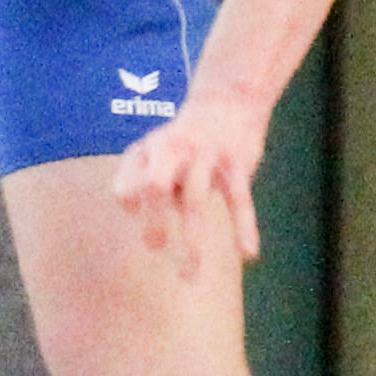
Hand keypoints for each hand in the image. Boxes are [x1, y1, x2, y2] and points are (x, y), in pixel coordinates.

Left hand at [108, 90, 270, 269]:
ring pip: (195, 201)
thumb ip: (141, 183)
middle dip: (154, 222)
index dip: (131, 206)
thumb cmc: (185, 139)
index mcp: (149, 150)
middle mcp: (174, 150)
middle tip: (156, 248)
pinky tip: (248, 254)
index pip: (127, 186)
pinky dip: (244, 227)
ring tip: (190, 276)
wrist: (228, 99)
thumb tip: (141, 224)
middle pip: (155, 187)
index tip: (141, 214)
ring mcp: (207, 155)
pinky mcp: (237, 162)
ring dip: (192, 243)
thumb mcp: (155, 150)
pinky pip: (240, 199)